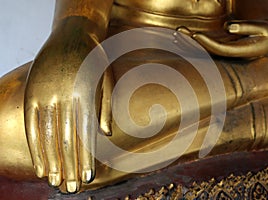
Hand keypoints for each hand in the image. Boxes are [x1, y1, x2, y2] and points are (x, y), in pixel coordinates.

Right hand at [24, 17, 112, 192]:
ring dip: (53, 162)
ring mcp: (45, 93)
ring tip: (58, 183)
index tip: (90, 177)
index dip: (88, 157)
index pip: (86, 132)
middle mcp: (64, 94)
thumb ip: (106, 107)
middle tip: (75, 188)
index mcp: (85, 91)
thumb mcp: (107, 78)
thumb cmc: (94, 59)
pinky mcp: (31, 92)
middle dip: (71, 166)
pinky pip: (32, 125)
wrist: (72, 32)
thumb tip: (105, 135)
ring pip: (47, 135)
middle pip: (67, 138)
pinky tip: (41, 165)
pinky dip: (36, 148)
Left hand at [178, 20, 267, 57]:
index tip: (195, 35)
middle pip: (207, 49)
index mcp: (238, 52)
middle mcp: (228, 53)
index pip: (219, 49)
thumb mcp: (263, 29)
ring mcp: (224, 49)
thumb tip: (228, 26)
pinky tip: (185, 32)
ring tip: (178, 30)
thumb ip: (246, 27)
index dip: (206, 43)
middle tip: (179, 32)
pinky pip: (206, 42)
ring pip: (204, 46)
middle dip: (193, 42)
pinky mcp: (222, 44)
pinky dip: (196, 37)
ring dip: (191, 39)